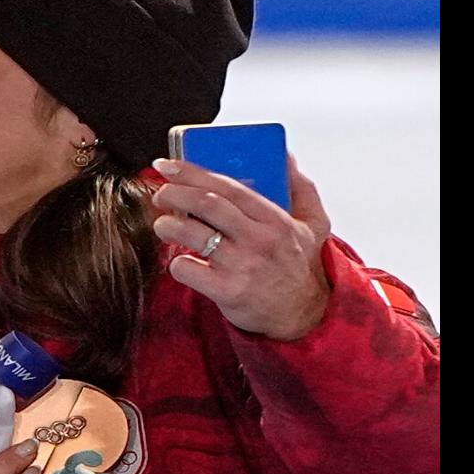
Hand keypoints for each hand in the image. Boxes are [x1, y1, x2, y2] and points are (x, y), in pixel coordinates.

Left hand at [150, 154, 331, 339]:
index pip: (227, 186)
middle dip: (174, 193)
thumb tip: (285, 156)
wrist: (303, 316)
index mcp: (275, 219)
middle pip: (205, 204)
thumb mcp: (314, 224)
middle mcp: (258, 239)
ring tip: (162, 224)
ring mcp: (242, 266)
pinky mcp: (227, 291)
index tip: (169, 165)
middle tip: (160, 193)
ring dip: (168, 224)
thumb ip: (301, 188)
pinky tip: (181, 260)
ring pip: (191, 233)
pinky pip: (187, 268)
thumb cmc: (300, 268)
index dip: (192, 172)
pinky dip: (176, 262)